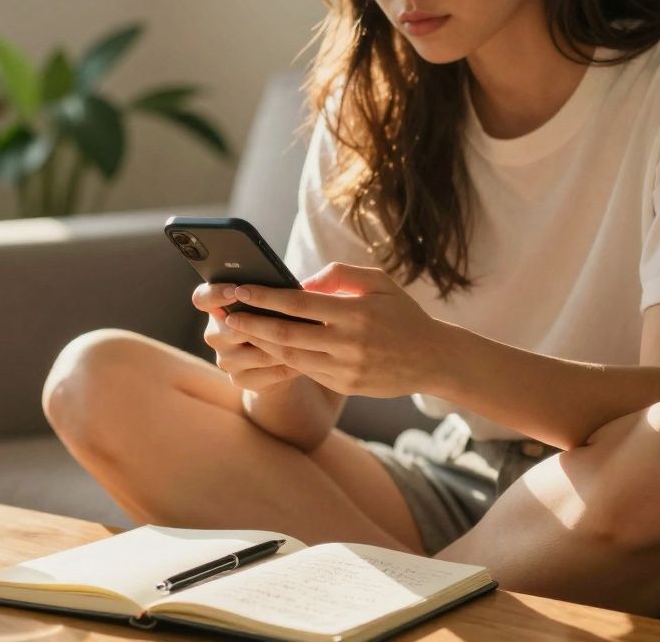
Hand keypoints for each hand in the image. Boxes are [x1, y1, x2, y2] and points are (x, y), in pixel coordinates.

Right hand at [192, 283, 301, 391]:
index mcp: (216, 308)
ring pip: (258, 352)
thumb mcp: (270, 303)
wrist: (276, 362)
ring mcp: (226, 360)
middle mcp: (214, 334)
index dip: (215, 294)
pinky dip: (291, 364)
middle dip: (262, 323)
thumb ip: (270, 293)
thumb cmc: (276, 319)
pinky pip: (270, 372)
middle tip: (289, 316)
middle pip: (231, 329)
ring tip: (309, 336)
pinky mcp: (240, 380)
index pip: (202, 298)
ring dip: (285, 345)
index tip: (236, 290)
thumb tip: (294, 288)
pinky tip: (309, 355)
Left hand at [222, 262, 447, 397]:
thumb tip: (302, 281)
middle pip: (285, 334)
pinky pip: (306, 370)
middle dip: (251, 323)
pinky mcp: (345, 385)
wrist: (433, 359)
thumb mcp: (379, 282)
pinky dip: (283, 359)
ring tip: (239, 331)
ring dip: (261, 344)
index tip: (239, 290)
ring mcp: (345, 368)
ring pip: (290, 356)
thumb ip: (339, 275)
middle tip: (226, 314)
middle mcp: (347, 342)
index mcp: (354, 312)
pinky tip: (267, 348)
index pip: (298, 303)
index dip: (264, 297)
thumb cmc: (402, 314)